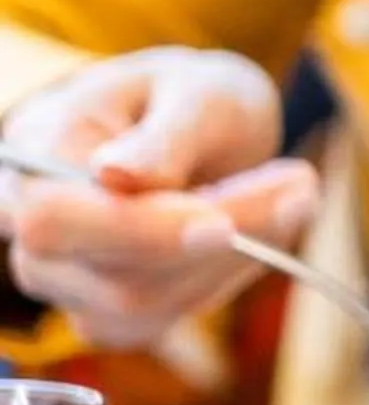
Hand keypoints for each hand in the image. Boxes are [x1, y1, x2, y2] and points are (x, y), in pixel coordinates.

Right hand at [0, 47, 307, 347]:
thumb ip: (165, 133)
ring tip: (294, 194)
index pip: (58, 220)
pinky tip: (262, 228)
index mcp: (33, 159)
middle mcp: (35, 236)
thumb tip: (120, 175)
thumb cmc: (180, 96)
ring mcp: (69, 284)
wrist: (183, 123)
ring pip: (147, 307)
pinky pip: (169, 316)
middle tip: (300, 187)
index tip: (222, 220)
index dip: (139, 230)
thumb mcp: (193, 88)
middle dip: (217, 242)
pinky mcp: (111, 313)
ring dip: (234, 259)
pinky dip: (227, 275)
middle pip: (113, 278)